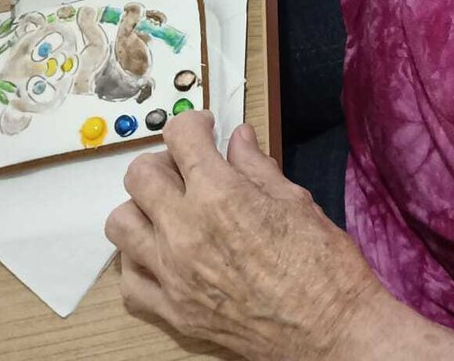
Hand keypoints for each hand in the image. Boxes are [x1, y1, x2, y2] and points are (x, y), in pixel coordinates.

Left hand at [105, 114, 392, 359]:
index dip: (193, 123)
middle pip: (139, 175)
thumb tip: (238, 141)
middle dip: (164, 161)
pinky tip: (164, 256)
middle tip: (188, 168)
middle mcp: (186, 232)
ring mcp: (173, 276)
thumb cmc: (324, 270)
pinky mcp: (173, 312)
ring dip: (143, 209)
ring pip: (121, 224)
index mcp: (220, 196)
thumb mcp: (295, 202)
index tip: (203, 129)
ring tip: (170, 211)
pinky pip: (129, 281)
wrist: (331, 331)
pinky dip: (139, 262)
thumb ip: (256, 168)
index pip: (179, 136)